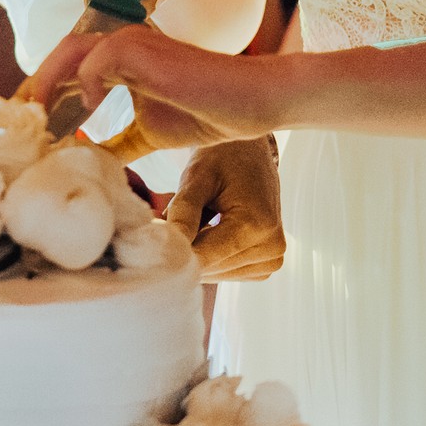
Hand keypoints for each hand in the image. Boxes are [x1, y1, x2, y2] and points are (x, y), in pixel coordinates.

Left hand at [25, 25, 277, 154]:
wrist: (249, 104)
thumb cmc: (205, 113)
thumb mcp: (147, 134)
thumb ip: (116, 143)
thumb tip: (88, 165)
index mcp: (118, 61)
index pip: (66, 71)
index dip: (41, 96)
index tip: (26, 130)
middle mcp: (120, 45)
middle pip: (59, 57)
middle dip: (33, 90)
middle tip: (19, 128)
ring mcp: (131, 43)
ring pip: (70, 50)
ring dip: (48, 83)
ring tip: (39, 119)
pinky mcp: (143, 49)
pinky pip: (98, 59)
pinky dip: (86, 82)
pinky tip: (88, 109)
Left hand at [165, 137, 284, 280]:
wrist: (250, 152)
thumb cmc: (222, 158)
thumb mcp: (197, 178)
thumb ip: (183, 212)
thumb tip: (168, 245)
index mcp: (256, 225)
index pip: (204, 256)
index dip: (174, 251)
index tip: (153, 240)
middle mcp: (271, 246)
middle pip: (210, 266)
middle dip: (185, 250)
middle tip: (171, 224)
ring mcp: (272, 258)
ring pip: (216, 273)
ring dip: (198, 253)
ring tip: (197, 221)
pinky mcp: (268, 263)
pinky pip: (228, 271)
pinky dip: (212, 256)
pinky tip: (211, 231)